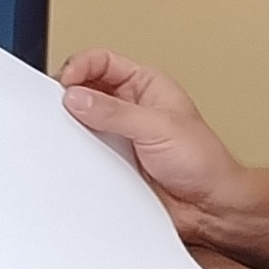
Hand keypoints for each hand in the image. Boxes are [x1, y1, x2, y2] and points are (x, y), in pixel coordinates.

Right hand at [53, 50, 248, 233]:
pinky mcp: (112, 160)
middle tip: (60, 106)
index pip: (103, 62)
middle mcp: (130, 106)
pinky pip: (85, 150)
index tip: (66, 82)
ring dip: (71, 124)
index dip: (81, 66)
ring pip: (82, 119)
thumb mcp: (158, 127)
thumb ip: (115, 112)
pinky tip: (74, 154)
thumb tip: (78, 98)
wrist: (208, 206)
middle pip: (87, 88)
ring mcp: (119, 134)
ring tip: (65, 130)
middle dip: (70, 94)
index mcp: (146, 84)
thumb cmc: (203, 161)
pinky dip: (75, 151)